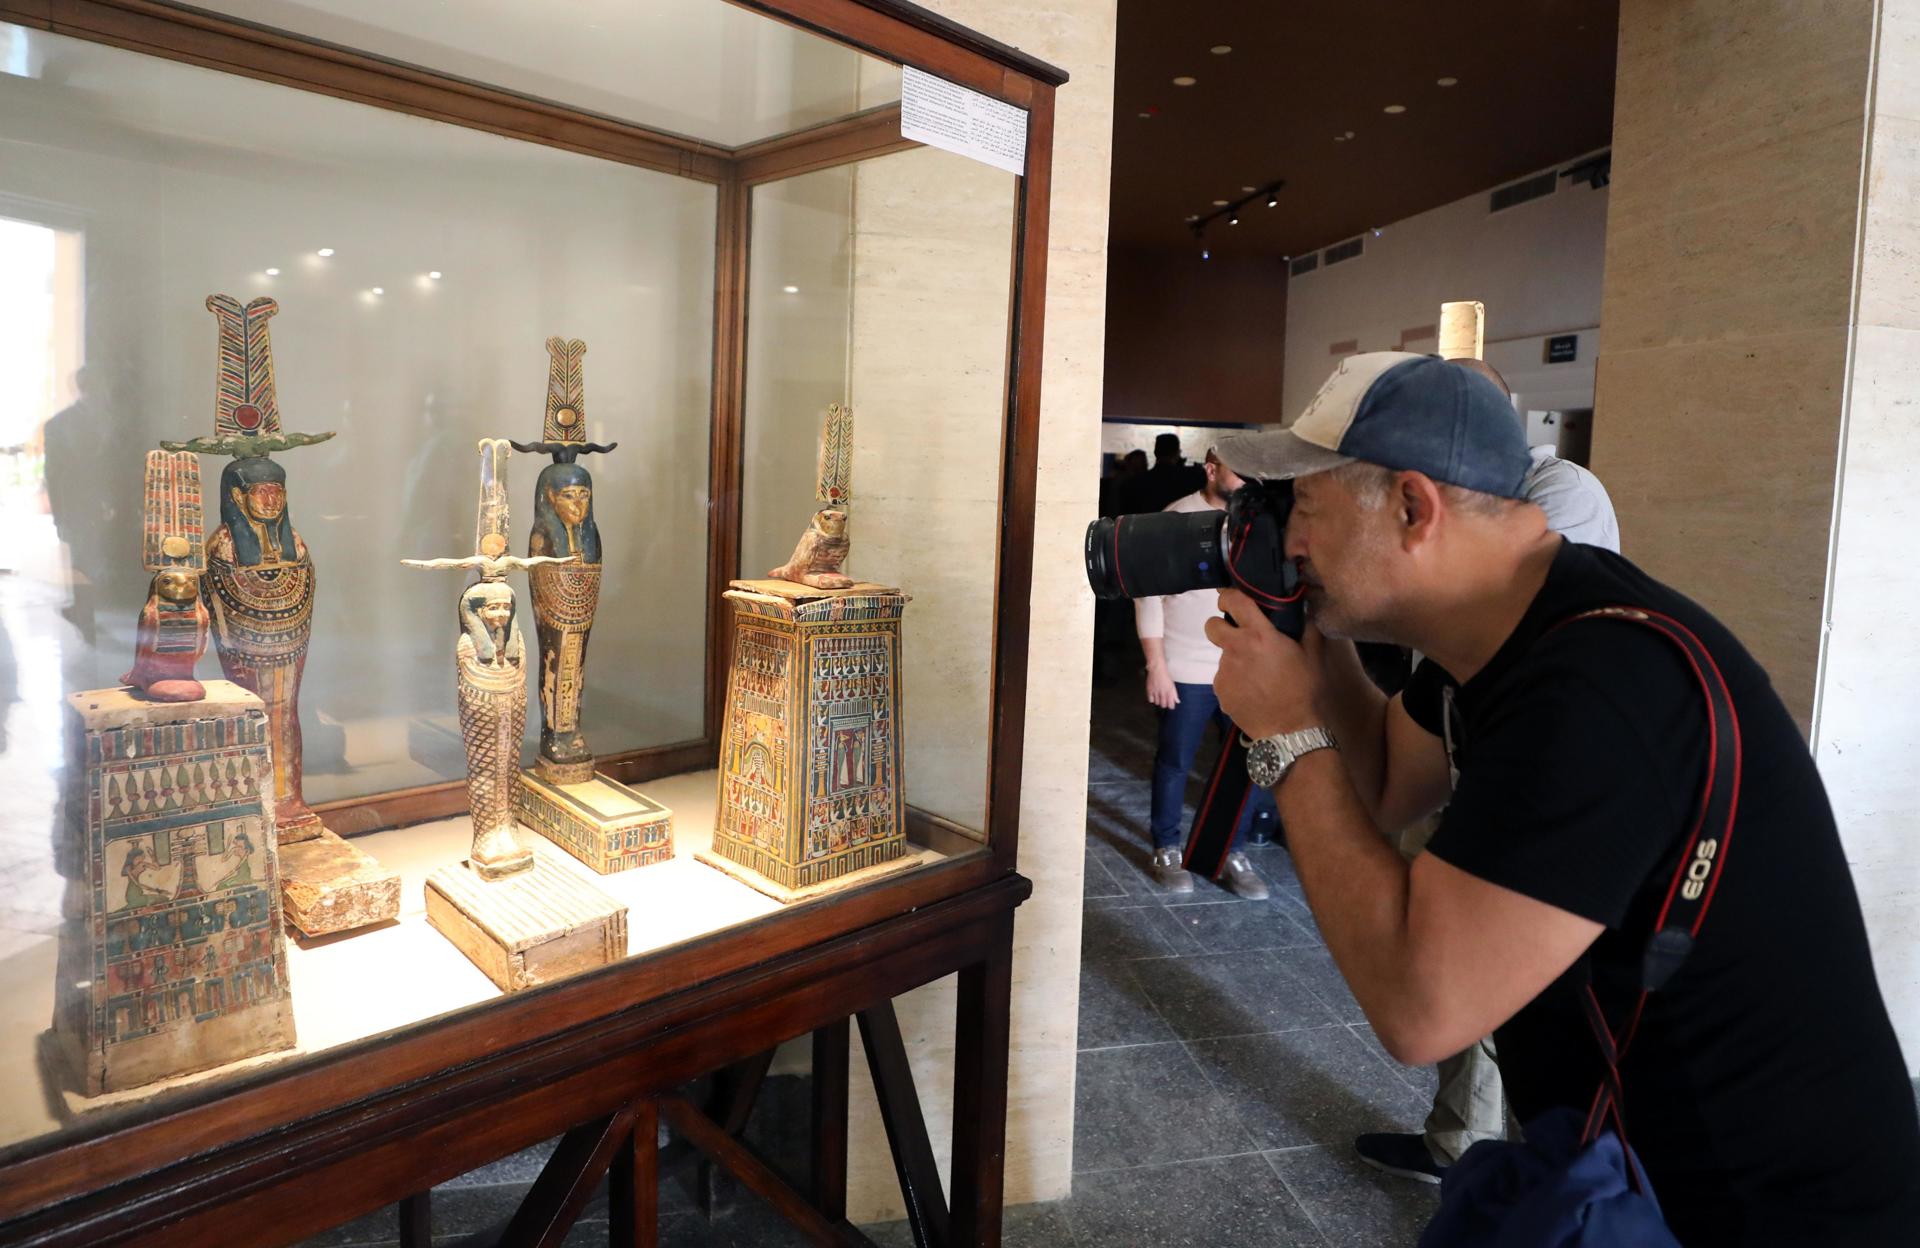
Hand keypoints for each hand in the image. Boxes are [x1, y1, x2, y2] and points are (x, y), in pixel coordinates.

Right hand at [1145, 663, 1179, 709]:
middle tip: (1164, 700)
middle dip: (1164, 704)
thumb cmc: (1165, 676)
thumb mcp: (1172, 685)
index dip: (1171, 706)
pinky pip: (1150, 700)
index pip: (1171, 705)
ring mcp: (1156, 692)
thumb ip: (1174, 694)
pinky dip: (1152, 699)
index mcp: (1169, 692)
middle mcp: (1163, 693)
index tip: (1170, 705)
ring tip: (1159, 696)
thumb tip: (1177, 701)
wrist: (1157, 669)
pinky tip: (1153, 696)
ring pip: (1157, 703)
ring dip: (1158, 701)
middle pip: (1163, 705)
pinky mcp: (1149, 690)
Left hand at [1205, 589, 1323, 738]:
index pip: (1233, 601)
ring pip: (1222, 656)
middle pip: (1211, 626)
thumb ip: (1308, 627)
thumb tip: (1307, 609)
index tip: (1229, 599)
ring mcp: (1224, 672)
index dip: (1228, 596)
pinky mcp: (1220, 692)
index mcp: (1258, 635)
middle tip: (1239, 637)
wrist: (1289, 730)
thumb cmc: (1304, 690)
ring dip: (1235, 660)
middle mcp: (1235, 649)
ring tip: (1257, 676)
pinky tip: (1252, 692)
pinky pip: (1224, 679)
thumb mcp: (1313, 655)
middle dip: (1220, 626)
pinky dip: (1234, 682)